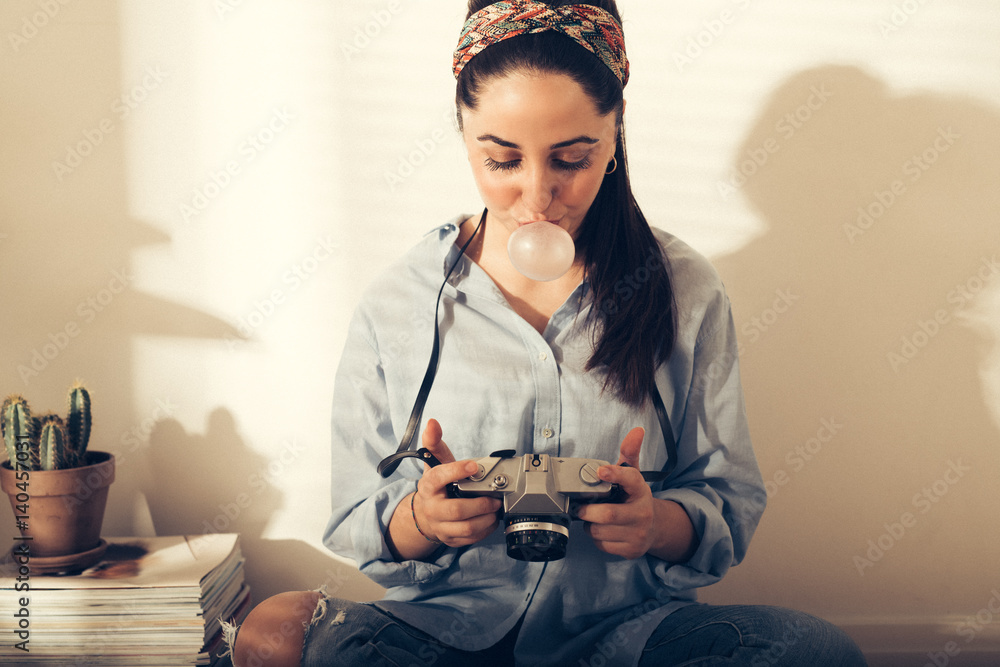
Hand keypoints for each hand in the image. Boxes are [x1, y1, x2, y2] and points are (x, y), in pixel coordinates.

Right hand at [412, 419, 501, 547]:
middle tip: (495, 497)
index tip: (473, 465)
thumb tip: (432, 423)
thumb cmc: (436, 486)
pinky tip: (491, 520)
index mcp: (428, 486)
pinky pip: (470, 539)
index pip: (440, 477)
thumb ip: (434, 442)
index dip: (457, 471)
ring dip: (486, 519)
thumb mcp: (435, 463)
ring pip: (466, 528)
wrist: (425, 514)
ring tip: (496, 509)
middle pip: (457, 510)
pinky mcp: (449, 539)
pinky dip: (485, 530)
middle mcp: (432, 507)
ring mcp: (440, 526)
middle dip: (481, 504)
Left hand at [576, 427, 658, 559]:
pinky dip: (596, 539)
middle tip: (581, 507)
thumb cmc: (635, 499)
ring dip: (589, 525)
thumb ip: (629, 453)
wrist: (655, 528)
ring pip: (600, 531)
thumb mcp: (634, 475)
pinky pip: (603, 545)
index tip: (601, 471)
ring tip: (592, 519)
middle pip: (608, 514)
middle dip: (587, 511)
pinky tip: (602, 531)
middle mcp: (642, 512)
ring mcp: (638, 534)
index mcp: (641, 490)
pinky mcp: (631, 550)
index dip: (615, 474)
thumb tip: (637, 430)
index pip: (631, 479)